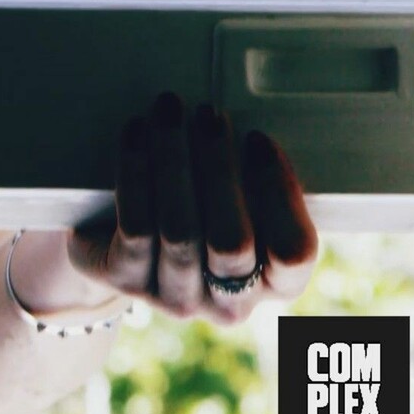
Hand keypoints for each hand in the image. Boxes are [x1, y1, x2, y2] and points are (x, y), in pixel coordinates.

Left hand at [67, 92, 318, 324]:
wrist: (119, 240)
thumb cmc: (198, 208)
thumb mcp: (239, 199)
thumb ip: (256, 178)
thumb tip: (249, 129)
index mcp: (274, 283)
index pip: (295, 252)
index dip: (279, 193)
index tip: (257, 138)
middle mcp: (229, 302)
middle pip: (232, 241)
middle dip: (220, 168)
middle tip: (208, 115)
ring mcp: (175, 297)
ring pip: (179, 230)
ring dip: (174, 159)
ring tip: (169, 112)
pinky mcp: (126, 282)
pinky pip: (135, 225)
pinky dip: (136, 171)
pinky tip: (135, 133)